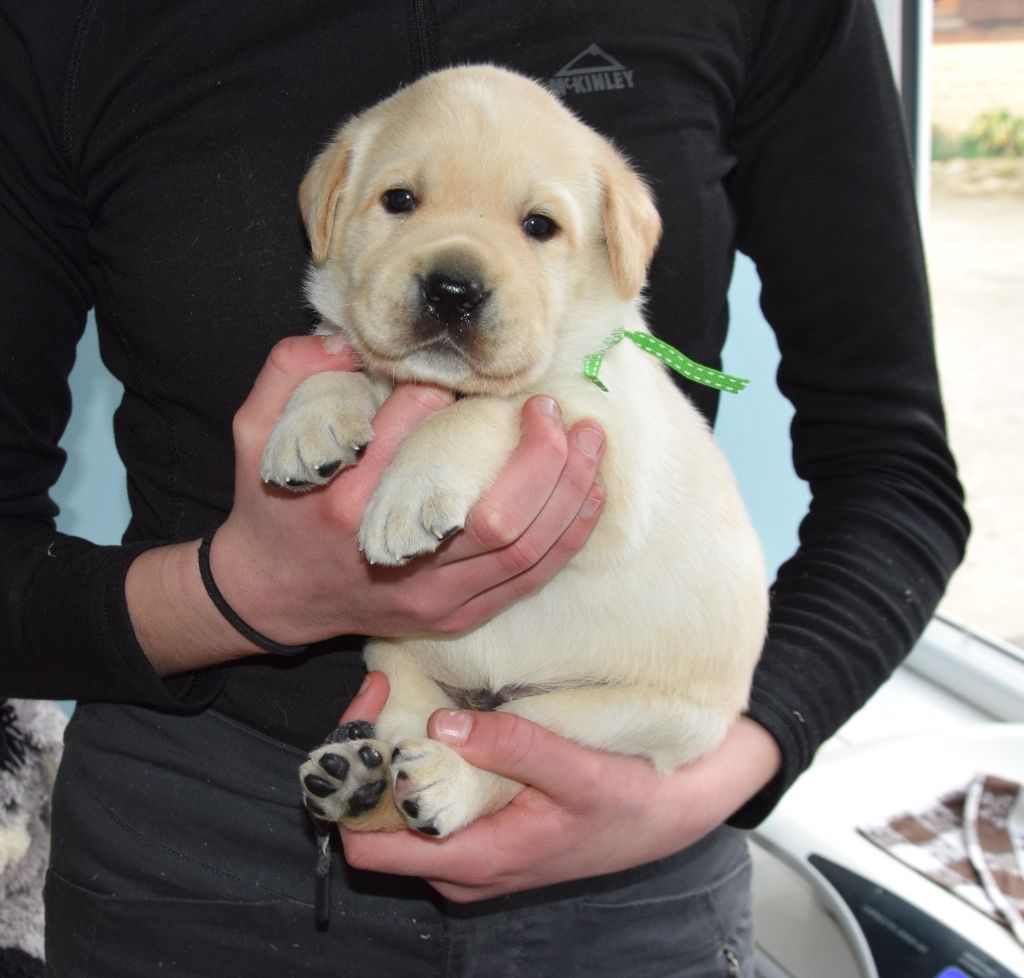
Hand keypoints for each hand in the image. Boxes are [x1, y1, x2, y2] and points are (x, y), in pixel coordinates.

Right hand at [128, 335, 605, 672]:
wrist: (272, 595)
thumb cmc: (271, 508)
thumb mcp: (255, 435)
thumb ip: (286, 375)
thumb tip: (342, 340)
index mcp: (341, 504)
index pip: (406, 439)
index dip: (440, 399)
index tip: (459, 379)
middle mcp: (392, 555)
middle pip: (491, 516)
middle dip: (541, 459)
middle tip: (553, 409)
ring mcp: (428, 594)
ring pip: (522, 551)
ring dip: (568, 494)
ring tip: (591, 443)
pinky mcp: (451, 614)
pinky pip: (526, 581)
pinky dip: (566, 538)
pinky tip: (588, 497)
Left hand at [338, 673, 782, 902]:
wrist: (667, 817)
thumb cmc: (628, 802)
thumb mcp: (579, 772)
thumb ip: (513, 747)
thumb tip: (440, 724)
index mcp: (475, 860)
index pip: (367, 841)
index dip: (352, 778)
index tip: (372, 710)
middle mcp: (460, 868)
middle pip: (372, 824)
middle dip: (366, 759)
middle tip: (383, 691)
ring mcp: (469, 854)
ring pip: (396, 815)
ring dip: (391, 758)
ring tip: (404, 698)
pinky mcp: (482, 835)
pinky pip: (426, 808)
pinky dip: (418, 764)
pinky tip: (436, 721)